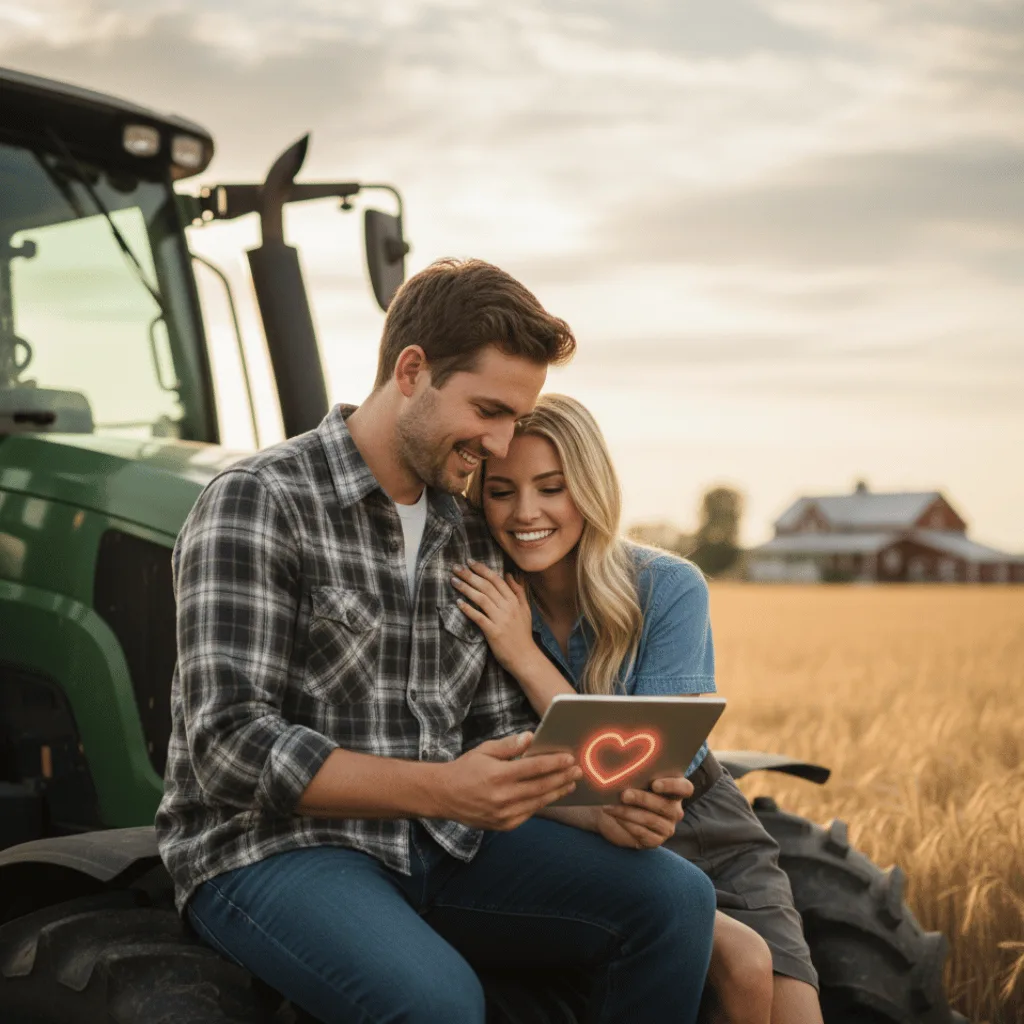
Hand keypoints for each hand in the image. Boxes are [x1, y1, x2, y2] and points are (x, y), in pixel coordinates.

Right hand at [439, 732, 582, 830]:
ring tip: (571, 784)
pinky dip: (542, 803)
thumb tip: (530, 737)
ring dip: (557, 792)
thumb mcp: (484, 750)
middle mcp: (502, 797)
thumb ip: (509, 745)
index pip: (534, 768)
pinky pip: (529, 813)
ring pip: (538, 802)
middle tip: (578, 771)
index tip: (569, 758)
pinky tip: (551, 795)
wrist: (444, 796)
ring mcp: (503, 814)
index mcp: (498, 775)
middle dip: (562, 777)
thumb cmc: (466, 769)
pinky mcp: (504, 825)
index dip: (554, 762)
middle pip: (541, 786)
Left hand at [451, 561, 534, 676]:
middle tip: (456, 567)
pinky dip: (468, 609)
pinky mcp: (493, 632)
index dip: (482, 569)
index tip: (470, 562)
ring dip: (466, 588)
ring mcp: (500, 619)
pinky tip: (458, 603)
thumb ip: (518, 591)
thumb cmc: (523, 634)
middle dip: (470, 575)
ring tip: (454, 581)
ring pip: (481, 599)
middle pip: (486, 586)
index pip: (496, 580)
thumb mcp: (525, 610)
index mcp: (514, 601)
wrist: (525, 657)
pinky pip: (478, 617)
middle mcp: (507, 607)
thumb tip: (510, 574)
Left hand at [597, 775, 692, 848]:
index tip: (655, 784)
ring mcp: (667, 827)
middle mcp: (675, 810)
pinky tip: (616, 817)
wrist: (616, 810)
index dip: (672, 786)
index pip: (685, 788)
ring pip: (651, 820)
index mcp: (676, 790)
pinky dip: (627, 825)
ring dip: (629, 813)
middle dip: (642, 799)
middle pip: (665, 806)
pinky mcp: (655, 841)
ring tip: (612, 806)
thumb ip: (639, 774)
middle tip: (624, 795)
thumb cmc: (629, 787)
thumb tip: (628, 769)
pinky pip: (643, 834)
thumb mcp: (636, 779)